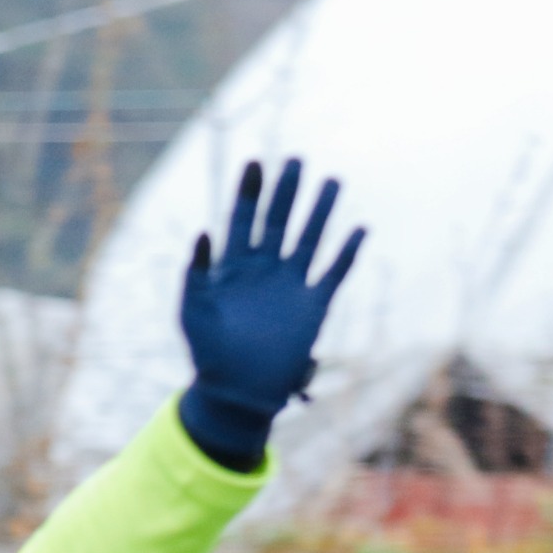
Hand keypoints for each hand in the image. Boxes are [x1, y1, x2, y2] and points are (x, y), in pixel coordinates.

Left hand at [176, 158, 364, 471]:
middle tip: (296, 160)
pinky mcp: (313, 307)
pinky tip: (359, 230)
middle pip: (278, 219)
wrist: (237, 392)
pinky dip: (347, 254)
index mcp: (233, 265)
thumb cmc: (207, 353)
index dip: (249, 190)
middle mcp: (264, 269)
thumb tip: (205, 231)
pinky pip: (334, 274)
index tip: (255, 161)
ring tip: (332, 181)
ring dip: (320, 211)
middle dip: (287, 190)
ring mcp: (291, 286)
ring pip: (309, 238)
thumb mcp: (193, 309)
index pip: (243, 217)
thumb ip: (196, 271)